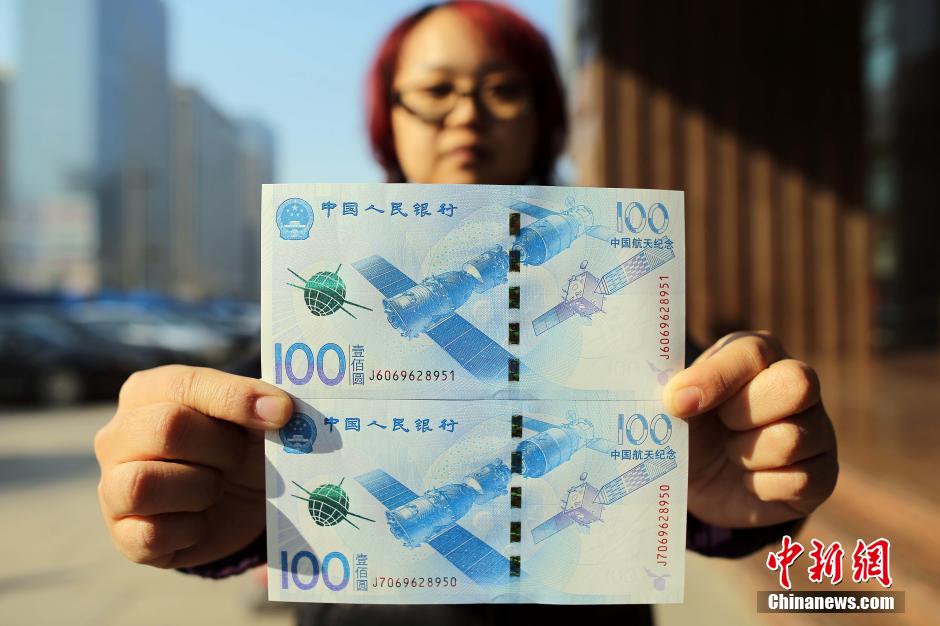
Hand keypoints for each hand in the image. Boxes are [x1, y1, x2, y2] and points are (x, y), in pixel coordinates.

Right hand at [94, 365, 291, 567]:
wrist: (242, 500)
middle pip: (165, 429)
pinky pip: (150, 535)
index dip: (238, 399)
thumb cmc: (241, 442)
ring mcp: (112, 487)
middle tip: (239, 457)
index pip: (187, 385)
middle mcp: (118, 435)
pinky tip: (203, 519)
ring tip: (217, 487)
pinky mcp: (124, 536)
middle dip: (221, 447)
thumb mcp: (252, 414)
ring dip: (201, 488)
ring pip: (143, 484)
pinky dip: (190, 530)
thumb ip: (262, 401)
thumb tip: (280, 408)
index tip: (282, 413)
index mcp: (148, 391)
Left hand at [663, 332, 837, 527]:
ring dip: (746, 454)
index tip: (677, 404)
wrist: (699, 480)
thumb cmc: (689, 427)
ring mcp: (818, 429)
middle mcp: (797, 384)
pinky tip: (748, 480)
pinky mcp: (823, 474)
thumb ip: (676, 391)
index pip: (754, 352)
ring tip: (731, 453)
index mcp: (758, 354)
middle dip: (745, 412)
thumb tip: (677, 399)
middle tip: (722, 425)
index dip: (714, 378)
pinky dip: (759, 486)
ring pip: (792, 438)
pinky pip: (799, 481)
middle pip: (796, 384)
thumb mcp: (676, 404)